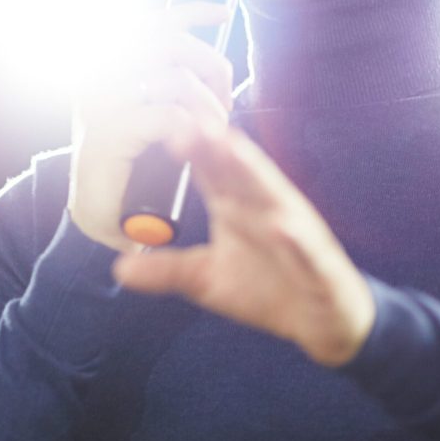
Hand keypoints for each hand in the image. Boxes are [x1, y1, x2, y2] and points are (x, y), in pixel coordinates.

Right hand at [68, 2, 232, 252]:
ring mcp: (99, 102)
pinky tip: (200, 141)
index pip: (150, 22)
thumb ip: (164, 75)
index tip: (224, 13)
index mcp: (103, 61)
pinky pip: (169, 116)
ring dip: (209, 104)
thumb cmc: (131, 158)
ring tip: (216, 127)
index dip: (191, 12)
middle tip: (225, 97)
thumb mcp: (148, 106)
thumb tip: (202, 49)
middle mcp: (96, 74)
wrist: (99, 210)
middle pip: (171, 43)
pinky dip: (195, 128)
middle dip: (211, 65)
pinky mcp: (106, 135)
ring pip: (176, 79)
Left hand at [113, 124, 375, 366]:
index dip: (187, 146)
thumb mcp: (206, 280)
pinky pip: (305, 248)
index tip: (160, 122)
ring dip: (254, 171)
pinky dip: (294, 238)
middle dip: (216, 144)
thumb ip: (166, 269)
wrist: (323, 322)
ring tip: (232, 148)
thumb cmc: (265, 288)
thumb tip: (117, 267)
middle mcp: (264, 207)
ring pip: (272, 195)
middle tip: (190, 118)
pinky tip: (281, 226)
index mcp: (236, 206)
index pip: (209, 169)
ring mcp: (293, 231)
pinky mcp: (318, 262)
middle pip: (238, 170)